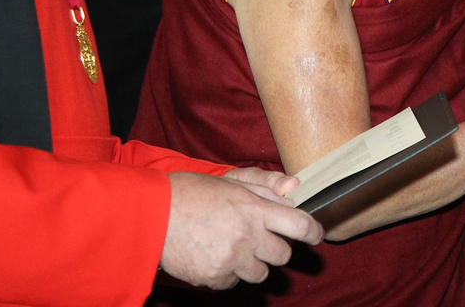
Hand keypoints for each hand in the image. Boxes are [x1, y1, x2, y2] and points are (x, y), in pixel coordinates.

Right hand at [160, 172, 324, 288]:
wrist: (150, 215)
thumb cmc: (190, 193)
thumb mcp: (230, 182)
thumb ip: (265, 187)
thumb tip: (294, 191)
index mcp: (255, 209)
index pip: (301, 226)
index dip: (313, 232)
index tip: (315, 234)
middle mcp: (247, 236)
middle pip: (283, 255)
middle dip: (276, 248)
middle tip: (260, 238)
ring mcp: (231, 260)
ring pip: (260, 273)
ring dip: (253, 263)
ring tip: (232, 247)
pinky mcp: (213, 277)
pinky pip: (233, 282)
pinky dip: (228, 273)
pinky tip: (214, 256)